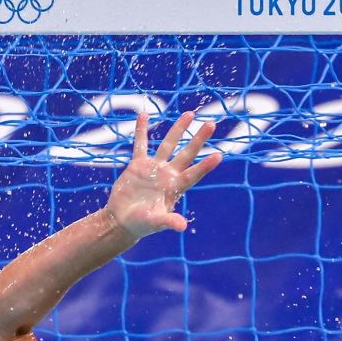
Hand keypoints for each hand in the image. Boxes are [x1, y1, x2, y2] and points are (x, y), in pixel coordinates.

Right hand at [103, 110, 222, 240]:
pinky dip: (141, 130)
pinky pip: (140, 144)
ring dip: (178, 129)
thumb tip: (182, 226)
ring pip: (168, 144)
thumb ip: (168, 221)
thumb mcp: (155, 223)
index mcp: (175, 188)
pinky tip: (144, 115)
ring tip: (190, 114)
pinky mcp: (138, 164)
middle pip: (187, 153)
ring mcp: (154, 167)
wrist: (122, 221)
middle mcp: (168, 175)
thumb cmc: (141, 224)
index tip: (218, 155)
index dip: (205, 165)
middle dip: (198, 139)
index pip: (193, 174)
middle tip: (211, 124)